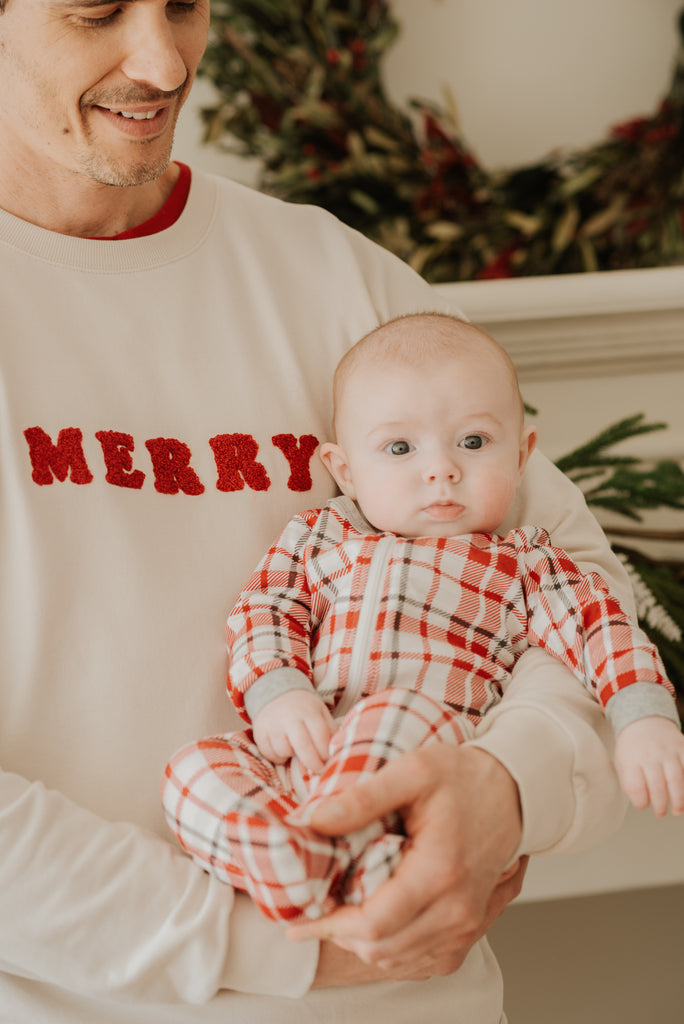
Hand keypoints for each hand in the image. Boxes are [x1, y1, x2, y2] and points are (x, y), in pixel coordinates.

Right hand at [253, 690, 336, 772]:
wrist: (276, 693)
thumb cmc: (304, 708)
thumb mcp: (321, 712)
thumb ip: (330, 731)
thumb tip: (337, 753)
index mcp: (308, 711)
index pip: (320, 737)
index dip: (326, 754)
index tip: (329, 762)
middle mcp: (289, 717)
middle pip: (303, 747)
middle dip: (313, 763)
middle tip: (318, 770)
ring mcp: (272, 724)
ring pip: (284, 752)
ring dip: (292, 755)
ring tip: (295, 747)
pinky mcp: (259, 732)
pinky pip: (270, 754)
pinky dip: (278, 756)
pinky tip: (282, 746)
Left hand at [287, 743, 524, 968]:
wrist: (513, 790)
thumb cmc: (463, 776)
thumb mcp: (412, 770)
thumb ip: (362, 797)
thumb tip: (314, 821)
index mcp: (440, 872)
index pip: (374, 925)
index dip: (328, 927)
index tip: (298, 922)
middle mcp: (458, 909)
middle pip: (383, 950)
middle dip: (340, 936)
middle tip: (315, 913)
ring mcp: (468, 925)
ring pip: (400, 959)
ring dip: (364, 945)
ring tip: (340, 916)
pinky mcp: (471, 930)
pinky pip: (424, 960)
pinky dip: (393, 950)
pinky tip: (376, 925)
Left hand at [614, 716, 683, 815]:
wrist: (643, 720)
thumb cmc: (632, 748)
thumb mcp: (621, 762)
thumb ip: (629, 782)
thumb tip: (642, 803)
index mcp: (630, 760)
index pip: (635, 787)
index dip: (640, 801)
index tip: (642, 805)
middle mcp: (649, 755)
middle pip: (657, 786)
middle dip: (660, 805)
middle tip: (660, 813)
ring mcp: (668, 751)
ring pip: (677, 780)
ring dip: (679, 800)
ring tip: (677, 810)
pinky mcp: (682, 748)